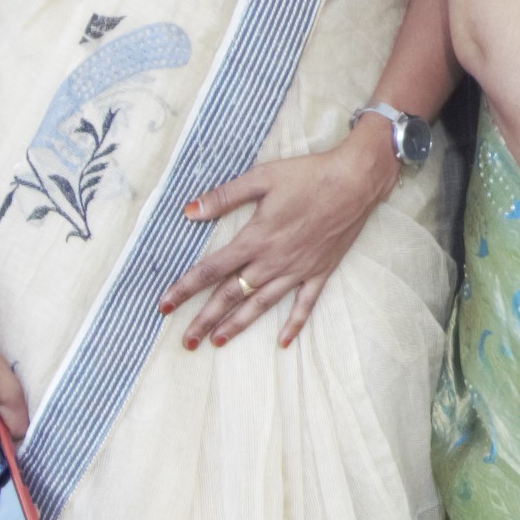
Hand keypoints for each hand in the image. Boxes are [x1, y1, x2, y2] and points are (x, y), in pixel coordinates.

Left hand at [159, 128, 400, 350]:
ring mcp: (298, 270)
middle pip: (231, 295)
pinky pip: (304, 305)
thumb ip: (224, 197)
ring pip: (261, 305)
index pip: (211, 269)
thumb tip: (189, 210)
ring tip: (218, 342)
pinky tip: (282, 343)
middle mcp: (273, 261)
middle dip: (206, 319)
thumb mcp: (262, 178)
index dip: (185, 288)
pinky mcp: (320, 272)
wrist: (355, 182)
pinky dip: (293, 325)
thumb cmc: (308, 176)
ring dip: (238, 325)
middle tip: (186, 341)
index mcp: (255, 238)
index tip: (165, 305)